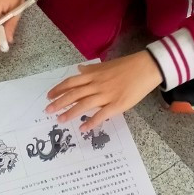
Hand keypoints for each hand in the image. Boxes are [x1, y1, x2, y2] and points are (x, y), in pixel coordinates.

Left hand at [45, 51, 162, 132]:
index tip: (48, 96)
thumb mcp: (106, 65)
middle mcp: (97, 84)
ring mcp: (107, 95)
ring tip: (60, 120)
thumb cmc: (126, 66)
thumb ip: (91, 70)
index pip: (72, 82)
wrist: (146, 67)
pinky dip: (91, 122)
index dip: (59, 89)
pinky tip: (83, 129)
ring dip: (71, 112)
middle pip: (74, 93)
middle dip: (59, 102)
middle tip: (47, 111)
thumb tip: (79, 69)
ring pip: (84, 104)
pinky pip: (102, 114)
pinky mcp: (117, 105)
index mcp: (94, 75)